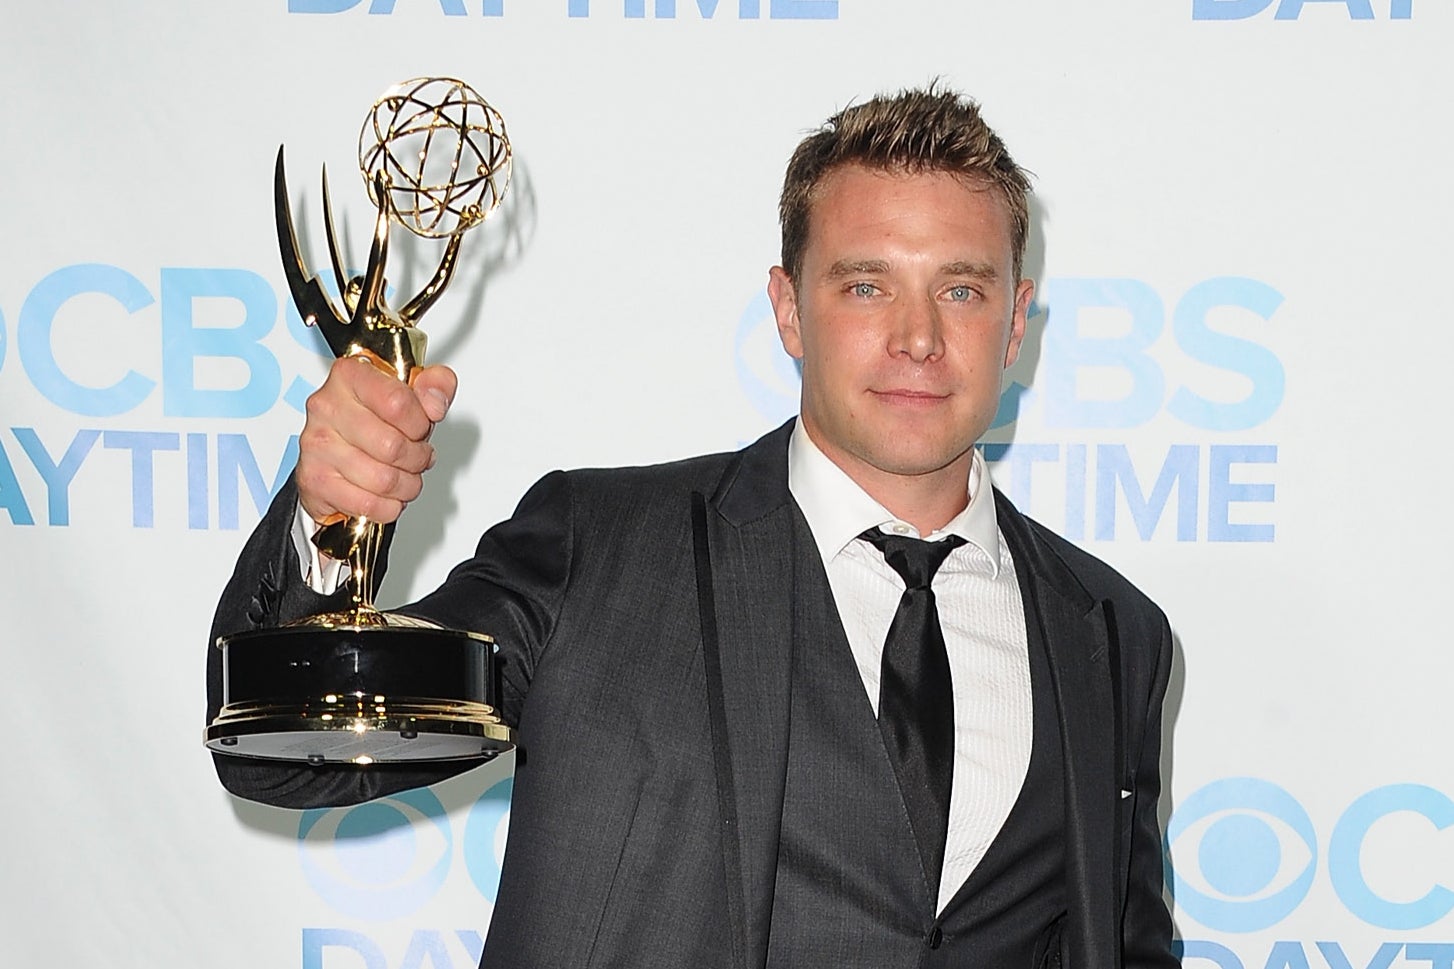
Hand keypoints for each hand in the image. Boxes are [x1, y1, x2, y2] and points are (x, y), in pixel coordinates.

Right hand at [295, 354, 457, 528]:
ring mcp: (318, 444)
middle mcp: (327, 406)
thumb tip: (436, 401)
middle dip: (417, 459)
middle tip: (417, 457)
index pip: (398, 402)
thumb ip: (435, 385)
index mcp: (350, 375)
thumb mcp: (411, 395)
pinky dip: (388, 506)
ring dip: (406, 485)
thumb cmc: (373, 423)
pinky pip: (369, 504)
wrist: (332, 454)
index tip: (420, 427)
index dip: (420, 423)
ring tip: (405, 477)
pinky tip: (386, 494)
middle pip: (393, 446)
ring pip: (384, 479)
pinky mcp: (315, 479)